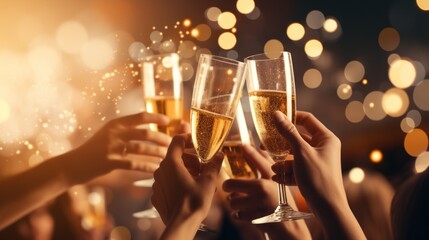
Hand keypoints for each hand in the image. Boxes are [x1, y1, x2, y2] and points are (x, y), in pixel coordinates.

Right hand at [65, 112, 171, 184]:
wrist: (73, 164)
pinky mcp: (110, 162)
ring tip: (168, 157)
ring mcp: (112, 147)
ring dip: (157, 153)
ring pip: (142, 149)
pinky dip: (147, 167)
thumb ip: (124, 129)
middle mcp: (115, 133)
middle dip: (161, 138)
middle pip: (145, 133)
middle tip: (172, 144)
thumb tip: (146, 128)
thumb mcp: (107, 133)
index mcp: (116, 123)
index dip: (157, 118)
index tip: (168, 121)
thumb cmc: (93, 149)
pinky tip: (156, 169)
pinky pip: (134, 164)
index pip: (141, 116)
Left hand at [151, 133, 222, 238]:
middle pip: (176, 156)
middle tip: (203, 167)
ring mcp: (157, 183)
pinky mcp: (157, 194)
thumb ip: (213, 164)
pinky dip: (178, 182)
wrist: (181, 224)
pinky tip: (189, 190)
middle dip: (191, 158)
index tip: (197, 142)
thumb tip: (220, 155)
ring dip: (185, 170)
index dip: (188, 138)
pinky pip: (167, 182)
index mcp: (171, 162)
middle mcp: (160, 170)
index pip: (177, 140)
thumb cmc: (194, 202)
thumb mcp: (209, 180)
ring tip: (199, 180)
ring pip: (171, 169)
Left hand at [223, 145, 310, 239]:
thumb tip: (260, 148)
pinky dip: (238, 215)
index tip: (243, 145)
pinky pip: (237, 215)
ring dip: (234, 203)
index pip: (260, 162)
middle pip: (231, 184)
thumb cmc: (283, 203)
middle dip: (228, 188)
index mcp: (271, 179)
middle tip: (229, 189)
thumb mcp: (278, 183)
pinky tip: (243, 213)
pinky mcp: (257, 217)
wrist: (290, 227)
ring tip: (240, 203)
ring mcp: (261, 204)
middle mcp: (265, 189)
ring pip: (233, 202)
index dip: (251, 152)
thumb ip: (267, 166)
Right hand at [272, 111, 364, 238]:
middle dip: (281, 144)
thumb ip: (288, 132)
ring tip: (274, 169)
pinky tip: (277, 178)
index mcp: (326, 139)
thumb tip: (276, 114)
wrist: (328, 208)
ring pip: (294, 155)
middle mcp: (323, 148)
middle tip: (265, 145)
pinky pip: (296, 169)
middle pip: (298, 139)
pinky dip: (286, 173)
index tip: (274, 119)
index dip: (291, 117)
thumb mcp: (301, 152)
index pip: (307, 119)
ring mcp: (317, 162)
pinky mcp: (312, 175)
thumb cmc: (318, 178)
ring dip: (282, 162)